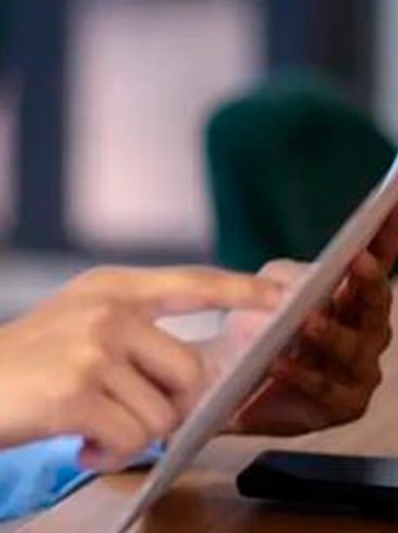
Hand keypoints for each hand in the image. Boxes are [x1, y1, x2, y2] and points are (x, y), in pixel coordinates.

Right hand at [0, 266, 282, 471]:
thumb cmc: (16, 364)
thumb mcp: (74, 326)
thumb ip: (131, 334)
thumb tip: (195, 373)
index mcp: (107, 287)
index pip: (190, 281)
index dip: (240, 289)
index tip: (280, 295)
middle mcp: (105, 308)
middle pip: (188, 371)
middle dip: (165, 406)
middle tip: (121, 412)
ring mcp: (91, 347)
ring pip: (163, 413)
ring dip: (131, 433)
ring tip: (88, 423)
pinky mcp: (77, 391)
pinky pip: (132, 439)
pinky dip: (110, 452)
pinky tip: (77, 438)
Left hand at [219, 206, 397, 435]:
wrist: (229, 373)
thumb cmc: (258, 320)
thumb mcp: (272, 285)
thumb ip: (296, 276)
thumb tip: (314, 280)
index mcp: (355, 296)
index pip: (378, 259)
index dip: (387, 234)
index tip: (391, 204)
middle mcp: (368, 332)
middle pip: (374, 305)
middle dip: (368, 282)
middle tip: (357, 260)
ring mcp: (359, 371)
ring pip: (351, 349)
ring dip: (330, 333)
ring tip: (307, 320)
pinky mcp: (340, 406)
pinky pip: (323, 389)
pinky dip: (301, 374)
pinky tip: (279, 362)